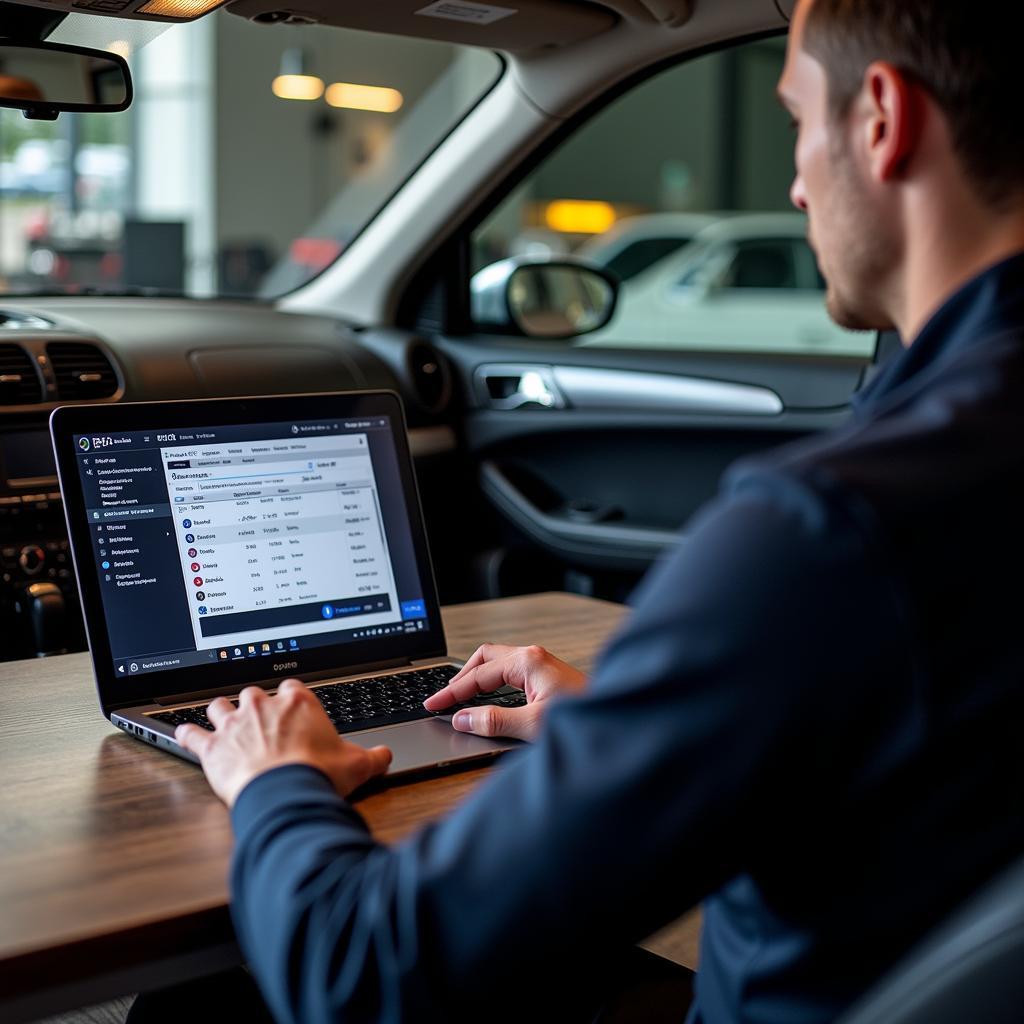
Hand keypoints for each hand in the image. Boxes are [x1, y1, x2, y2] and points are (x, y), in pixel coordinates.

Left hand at [176, 679, 391, 807]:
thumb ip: (374, 757)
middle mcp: (263, 706)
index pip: (292, 688)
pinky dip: (186, 735)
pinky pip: (191, 734)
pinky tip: (183, 734)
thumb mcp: (358, 765)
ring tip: (223, 720)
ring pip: (220, 705)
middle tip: (260, 719)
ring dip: (221, 713)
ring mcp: (234, 724)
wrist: (285, 793)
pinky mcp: (212, 747)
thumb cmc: (318, 775)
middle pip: (253, 692)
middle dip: (255, 705)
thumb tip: (385, 756)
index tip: (293, 709)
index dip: (292, 699)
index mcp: (298, 703)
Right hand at [422, 644, 585, 741]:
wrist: (616, 722)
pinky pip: (510, 672)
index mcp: (528, 661)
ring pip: (498, 664)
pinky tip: (488, 698)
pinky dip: (492, 684)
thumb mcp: (532, 724)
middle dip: (462, 678)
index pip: (478, 674)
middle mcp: (534, 657)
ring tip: (460, 697)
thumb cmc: (584, 718)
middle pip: (485, 658)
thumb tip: (463, 719)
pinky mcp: (548, 677)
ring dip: (477, 679)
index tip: (433, 705)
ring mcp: (542, 665)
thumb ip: (493, 721)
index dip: (452, 692)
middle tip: (444, 698)